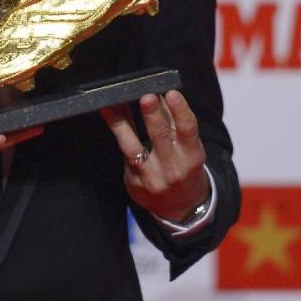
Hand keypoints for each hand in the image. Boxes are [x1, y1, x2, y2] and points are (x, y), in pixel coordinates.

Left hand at [100, 90, 208, 222]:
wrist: (179, 207)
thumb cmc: (183, 168)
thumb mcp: (188, 149)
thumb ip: (174, 123)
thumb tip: (160, 93)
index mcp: (192, 157)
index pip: (188, 131)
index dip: (181, 111)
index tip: (172, 93)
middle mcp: (172, 168)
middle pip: (161, 137)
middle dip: (153, 115)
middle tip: (146, 96)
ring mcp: (151, 177)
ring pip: (133, 146)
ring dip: (122, 123)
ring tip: (113, 104)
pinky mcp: (133, 182)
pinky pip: (123, 153)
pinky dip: (117, 132)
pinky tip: (108, 114)